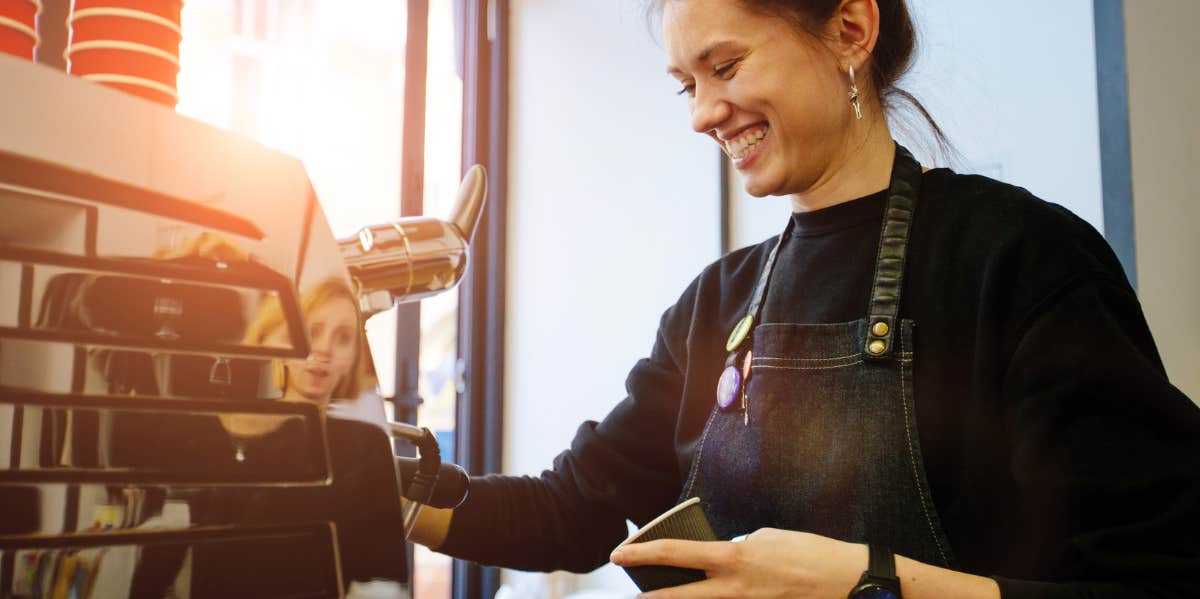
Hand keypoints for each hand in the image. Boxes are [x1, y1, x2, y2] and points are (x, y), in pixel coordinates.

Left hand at [610, 528, 865, 597]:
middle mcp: (734, 589)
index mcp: (734, 559)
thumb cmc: (812, 554)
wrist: (851, 583)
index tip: (618, 554)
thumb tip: (725, 558)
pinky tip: (715, 597)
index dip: (641, 553)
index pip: (675, 553)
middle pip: (677, 597)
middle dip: (649, 598)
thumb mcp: (768, 539)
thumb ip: (740, 549)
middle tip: (631, 596)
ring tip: (663, 598)